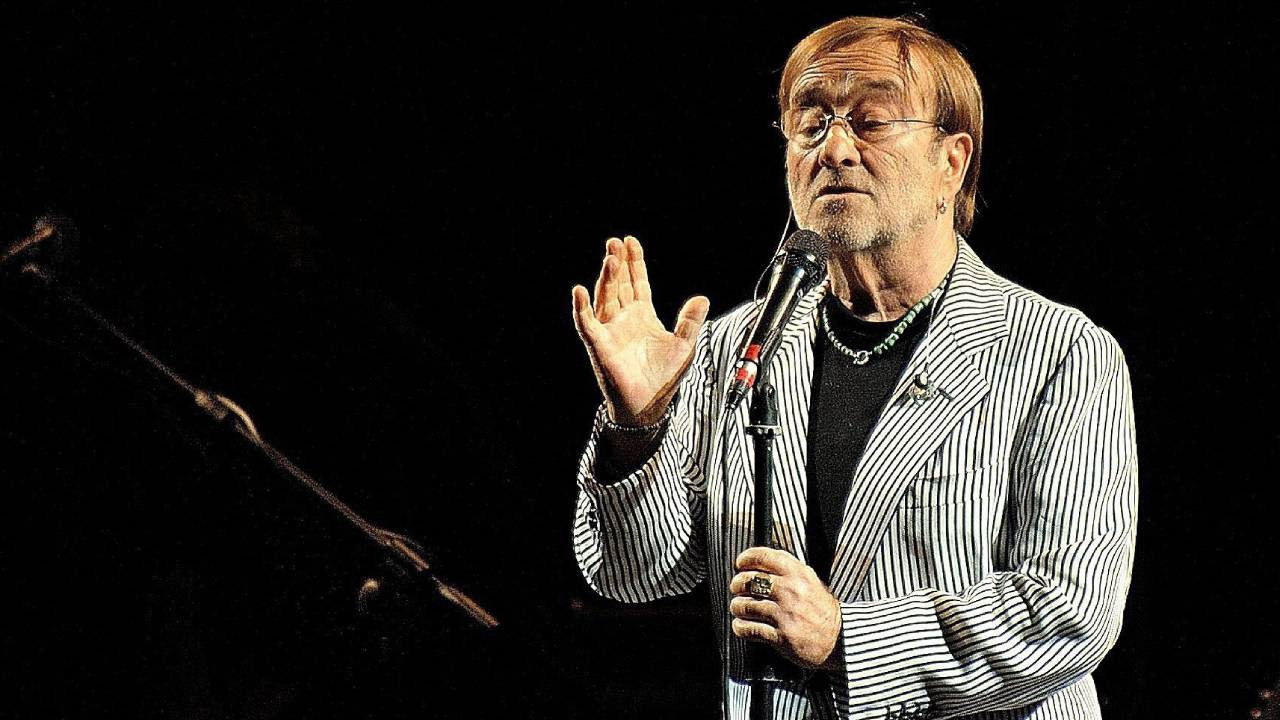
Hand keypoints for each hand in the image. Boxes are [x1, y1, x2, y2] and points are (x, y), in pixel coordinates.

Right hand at [571, 236, 709, 425]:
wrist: (649, 405)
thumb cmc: (664, 378)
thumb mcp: (684, 345)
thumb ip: (691, 321)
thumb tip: (701, 299)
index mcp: (643, 315)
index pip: (637, 282)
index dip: (634, 262)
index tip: (630, 242)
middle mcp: (624, 319)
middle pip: (618, 284)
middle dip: (617, 262)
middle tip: (615, 242)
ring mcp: (610, 330)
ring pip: (604, 297)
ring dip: (606, 278)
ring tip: (610, 258)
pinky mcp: (599, 345)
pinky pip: (587, 324)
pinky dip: (581, 308)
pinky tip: (580, 292)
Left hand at [729, 546, 841, 669]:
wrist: (839, 639)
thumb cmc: (821, 609)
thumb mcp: (810, 581)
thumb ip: (788, 569)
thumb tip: (760, 560)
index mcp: (798, 574)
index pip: (763, 557)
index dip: (746, 559)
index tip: (740, 564)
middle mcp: (791, 591)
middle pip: (749, 581)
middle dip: (737, 584)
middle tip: (737, 588)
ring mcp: (785, 614)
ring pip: (745, 605)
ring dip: (737, 607)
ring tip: (739, 608)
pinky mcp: (781, 636)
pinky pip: (749, 628)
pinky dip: (740, 627)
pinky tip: (742, 625)